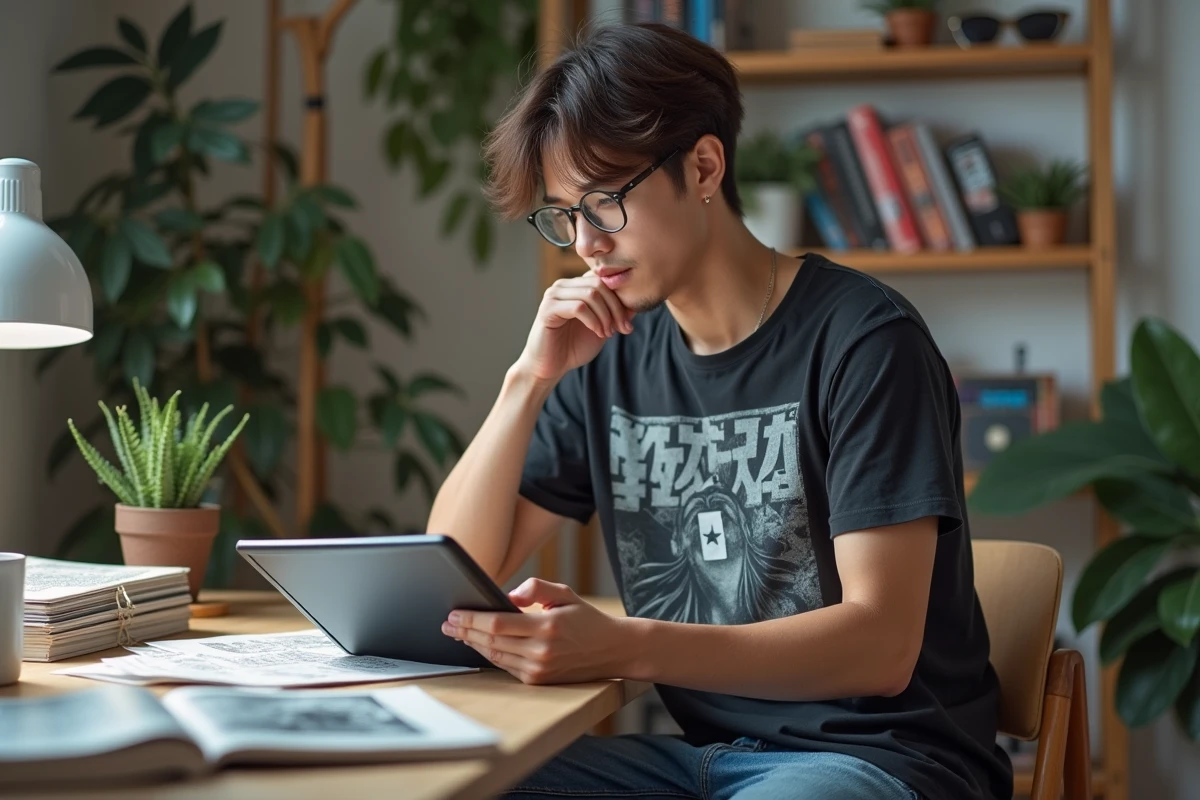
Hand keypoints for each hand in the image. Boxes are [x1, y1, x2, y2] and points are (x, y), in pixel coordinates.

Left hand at [442, 579, 631, 684]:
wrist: (612, 650)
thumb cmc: (586, 618)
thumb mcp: (565, 593)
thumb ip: (536, 587)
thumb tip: (508, 595)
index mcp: (547, 626)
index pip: (497, 624)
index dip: (471, 619)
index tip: (454, 614)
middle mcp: (541, 651)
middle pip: (490, 641)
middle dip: (464, 631)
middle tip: (446, 623)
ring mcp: (538, 670)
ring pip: (494, 656)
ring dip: (472, 644)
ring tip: (456, 633)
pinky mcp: (538, 681)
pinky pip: (505, 666)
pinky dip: (489, 655)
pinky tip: (478, 645)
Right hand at [513, 272, 635, 384]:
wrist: (550, 367)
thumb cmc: (574, 347)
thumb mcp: (602, 328)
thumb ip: (617, 314)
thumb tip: (637, 302)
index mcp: (576, 286)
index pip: (604, 279)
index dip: (620, 300)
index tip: (627, 324)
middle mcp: (564, 285)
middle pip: (599, 284)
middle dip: (615, 308)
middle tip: (622, 329)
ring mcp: (554, 295)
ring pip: (590, 294)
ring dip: (605, 316)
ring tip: (608, 333)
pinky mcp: (548, 309)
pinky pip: (578, 307)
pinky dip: (593, 321)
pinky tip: (597, 333)